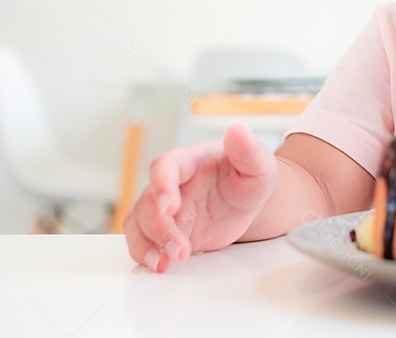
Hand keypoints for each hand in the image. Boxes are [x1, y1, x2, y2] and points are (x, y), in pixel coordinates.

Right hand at [124, 123, 277, 272]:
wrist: (249, 202)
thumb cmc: (249, 178)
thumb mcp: (258, 164)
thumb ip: (248, 150)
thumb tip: (238, 130)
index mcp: (189, 162)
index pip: (164, 167)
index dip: (162, 185)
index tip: (171, 206)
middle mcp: (170, 185)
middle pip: (147, 202)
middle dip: (159, 227)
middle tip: (180, 248)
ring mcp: (165, 210)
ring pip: (137, 224)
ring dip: (147, 245)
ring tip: (166, 262)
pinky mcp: (165, 232)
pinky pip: (143, 242)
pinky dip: (146, 255)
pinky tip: (161, 265)